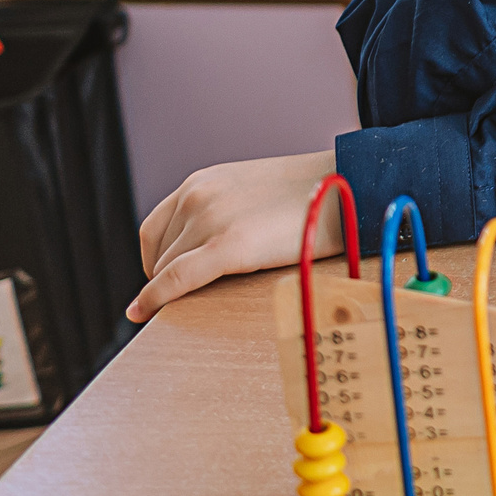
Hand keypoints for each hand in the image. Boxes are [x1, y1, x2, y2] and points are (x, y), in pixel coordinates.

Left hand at [129, 149, 339, 319]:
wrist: (353, 184)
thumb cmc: (316, 193)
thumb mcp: (256, 190)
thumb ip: (227, 210)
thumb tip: (220, 243)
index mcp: (203, 181)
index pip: (155, 228)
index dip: (154, 259)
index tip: (162, 279)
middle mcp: (197, 196)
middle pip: (159, 253)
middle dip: (168, 276)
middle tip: (191, 296)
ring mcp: (210, 219)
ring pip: (167, 270)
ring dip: (174, 289)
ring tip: (194, 303)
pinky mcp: (227, 246)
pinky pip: (175, 280)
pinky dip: (153, 299)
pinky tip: (142, 313)